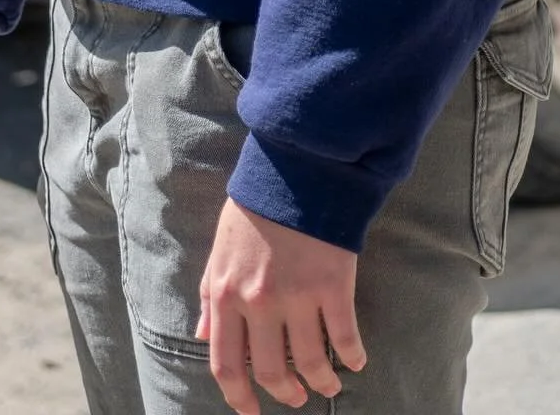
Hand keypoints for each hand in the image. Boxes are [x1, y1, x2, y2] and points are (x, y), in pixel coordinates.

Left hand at [197, 198, 365, 410]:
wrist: (295, 169)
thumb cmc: (255, 208)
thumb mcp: (220, 250)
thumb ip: (210, 295)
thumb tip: (202, 334)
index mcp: (226, 294)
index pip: (225, 364)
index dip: (238, 396)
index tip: (250, 412)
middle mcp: (259, 302)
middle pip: (270, 371)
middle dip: (284, 393)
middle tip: (295, 397)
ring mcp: (298, 295)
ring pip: (311, 362)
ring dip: (321, 383)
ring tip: (329, 386)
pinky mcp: (333, 284)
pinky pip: (345, 336)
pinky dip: (352, 356)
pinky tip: (356, 362)